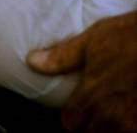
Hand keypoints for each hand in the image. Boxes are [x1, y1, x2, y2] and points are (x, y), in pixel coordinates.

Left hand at [26, 11, 136, 131]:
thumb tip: (32, 61)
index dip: (72, 115)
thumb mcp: (91, 40)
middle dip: (90, 123)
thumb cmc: (127, 36)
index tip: (77, 106)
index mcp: (91, 95)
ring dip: (109, 126)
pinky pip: (131, 132)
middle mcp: (110, 114)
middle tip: (96, 107)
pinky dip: (129, 125)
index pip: (70, 122)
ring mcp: (131, 122)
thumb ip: (61, 57)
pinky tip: (129, 111)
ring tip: (113, 109)